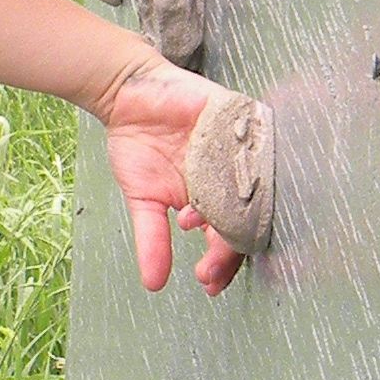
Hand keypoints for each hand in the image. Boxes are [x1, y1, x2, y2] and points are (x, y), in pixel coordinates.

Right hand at [95, 51, 246, 296]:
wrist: (127, 95)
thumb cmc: (138, 143)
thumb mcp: (143, 200)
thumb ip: (153, 239)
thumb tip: (154, 284)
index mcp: (210, 201)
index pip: (226, 238)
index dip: (221, 264)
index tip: (208, 284)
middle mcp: (229, 180)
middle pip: (244, 221)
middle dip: (227, 251)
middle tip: (210, 270)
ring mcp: (236, 151)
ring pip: (250, 189)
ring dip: (231, 213)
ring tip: (201, 226)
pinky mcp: (238, 119)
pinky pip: (252, 143)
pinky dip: (243, 166)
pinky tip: (229, 186)